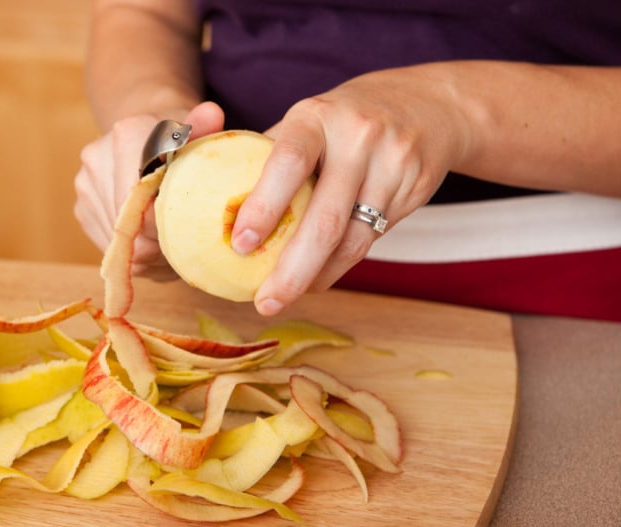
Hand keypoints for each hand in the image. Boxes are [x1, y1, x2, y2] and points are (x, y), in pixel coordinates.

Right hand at [74, 101, 224, 278]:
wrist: (148, 135)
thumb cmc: (181, 140)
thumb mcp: (198, 131)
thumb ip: (205, 126)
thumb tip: (212, 113)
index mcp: (126, 136)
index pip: (146, 199)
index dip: (169, 224)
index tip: (190, 231)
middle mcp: (97, 159)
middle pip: (130, 225)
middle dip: (158, 241)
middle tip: (185, 241)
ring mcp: (85, 185)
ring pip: (119, 241)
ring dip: (146, 249)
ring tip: (170, 238)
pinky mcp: (82, 208)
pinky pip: (108, 245)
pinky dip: (132, 250)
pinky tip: (150, 238)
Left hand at [230, 65, 471, 315]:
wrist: (429, 104)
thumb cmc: (344, 118)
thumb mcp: (307, 119)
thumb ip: (269, 157)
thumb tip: (218, 207)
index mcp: (316, 116)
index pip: (288, 163)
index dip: (263, 206)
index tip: (239, 245)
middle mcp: (358, 137)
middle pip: (325, 218)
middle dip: (292, 270)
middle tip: (264, 303)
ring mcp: (392, 163)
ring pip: (352, 239)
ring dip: (316, 276)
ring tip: (286, 297)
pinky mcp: (415, 189)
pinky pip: (370, 240)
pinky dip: (340, 265)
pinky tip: (318, 277)